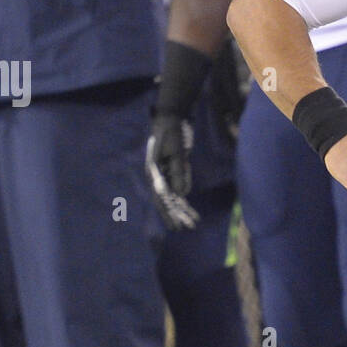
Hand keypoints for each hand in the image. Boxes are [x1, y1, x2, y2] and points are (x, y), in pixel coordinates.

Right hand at [146, 114, 199, 230]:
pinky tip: (190, 208)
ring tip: (193, 221)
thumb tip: (181, 194)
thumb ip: (178, 172)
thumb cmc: (171, 133)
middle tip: (187, 228)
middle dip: (177, 214)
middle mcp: (157, 176)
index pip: (161, 198)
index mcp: (153, 173)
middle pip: (167, 200)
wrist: (171, 118)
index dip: (169, 213)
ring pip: (173, 195)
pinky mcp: (173, 169)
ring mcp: (165, 173)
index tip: (176, 226)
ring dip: (182, 208)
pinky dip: (184, 197)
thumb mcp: (177, 152)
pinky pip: (178, 186)